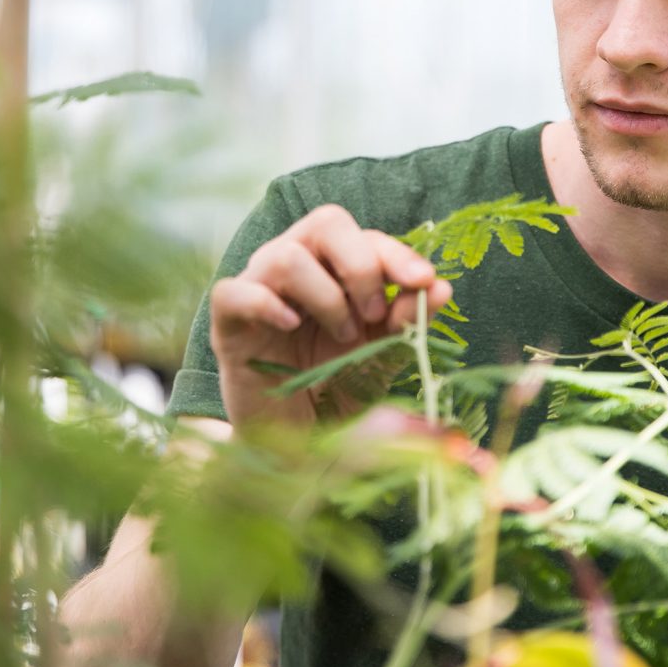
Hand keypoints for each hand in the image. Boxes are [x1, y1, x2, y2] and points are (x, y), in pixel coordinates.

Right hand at [209, 204, 452, 428]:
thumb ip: (409, 322)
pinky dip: (266, 304)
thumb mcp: (384, 356)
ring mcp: (259, 288)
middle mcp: (298, 266)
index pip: (367, 237)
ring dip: (325, 296)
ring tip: (341, 335)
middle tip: (374, 314)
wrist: (294, 444)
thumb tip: (441, 287)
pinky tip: (290, 327)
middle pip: (327, 222)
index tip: (424, 281)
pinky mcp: (226, 322)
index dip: (398, 254)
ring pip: (286, 255)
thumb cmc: (338, 389)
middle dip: (361, 265)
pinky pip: (234, 291)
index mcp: (336, 268)